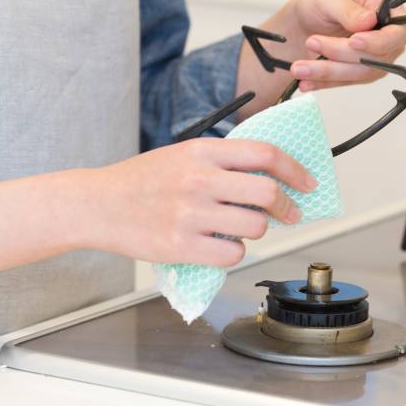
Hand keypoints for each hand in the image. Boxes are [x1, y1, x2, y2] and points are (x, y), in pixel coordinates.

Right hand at [85, 138, 315, 266]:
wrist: (97, 204)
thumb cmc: (142, 180)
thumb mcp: (182, 155)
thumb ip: (223, 161)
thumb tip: (272, 175)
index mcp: (201, 151)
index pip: (265, 155)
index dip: (295, 170)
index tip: (308, 183)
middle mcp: (198, 180)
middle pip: (267, 193)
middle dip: (287, 207)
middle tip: (290, 214)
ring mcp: (190, 214)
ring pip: (255, 227)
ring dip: (257, 230)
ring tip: (239, 227)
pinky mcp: (181, 246)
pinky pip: (233, 254)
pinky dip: (234, 252)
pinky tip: (220, 244)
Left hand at [287, 0, 405, 91]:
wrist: (306, 23)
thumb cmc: (324, 4)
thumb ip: (349, 9)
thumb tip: (368, 20)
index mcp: (389, 10)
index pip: (398, 33)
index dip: (379, 42)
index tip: (354, 40)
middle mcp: (386, 37)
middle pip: (377, 58)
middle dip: (341, 54)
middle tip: (313, 42)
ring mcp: (375, 58)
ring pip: (359, 74)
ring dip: (328, 72)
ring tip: (300, 67)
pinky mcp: (359, 74)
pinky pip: (344, 83)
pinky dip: (323, 83)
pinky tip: (305, 81)